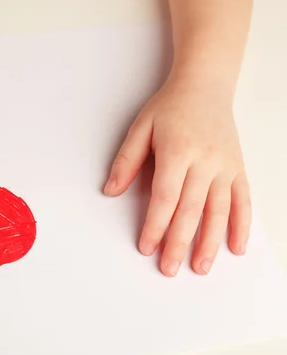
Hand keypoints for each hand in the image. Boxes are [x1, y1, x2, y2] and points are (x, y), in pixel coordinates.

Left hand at [104, 78, 250, 275]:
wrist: (205, 86)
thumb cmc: (170, 108)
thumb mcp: (140, 128)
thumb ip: (126, 161)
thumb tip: (110, 191)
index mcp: (178, 151)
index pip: (165, 197)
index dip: (155, 225)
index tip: (146, 247)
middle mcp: (205, 161)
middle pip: (191, 209)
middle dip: (179, 242)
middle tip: (169, 268)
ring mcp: (225, 166)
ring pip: (219, 210)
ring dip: (210, 242)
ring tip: (201, 268)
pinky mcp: (238, 168)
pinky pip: (243, 200)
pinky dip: (242, 225)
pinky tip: (236, 247)